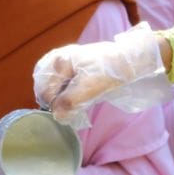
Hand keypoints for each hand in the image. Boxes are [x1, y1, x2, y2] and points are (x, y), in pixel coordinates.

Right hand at [33, 23, 171, 128]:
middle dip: (56, 100)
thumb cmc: (108, 72)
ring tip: (75, 103)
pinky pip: (63, 83)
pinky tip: (78, 96)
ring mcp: (66, 61)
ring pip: (55, 86)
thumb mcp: (88, 89)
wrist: (129, 61)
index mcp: (59, 61)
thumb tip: (57, 116)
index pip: (44, 90)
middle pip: (46, 87)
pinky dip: (68, 92)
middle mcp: (59, 58)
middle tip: (70, 109)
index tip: (66, 112)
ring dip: (62, 97)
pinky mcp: (74, 66)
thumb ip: (69, 103)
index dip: (54, 105)